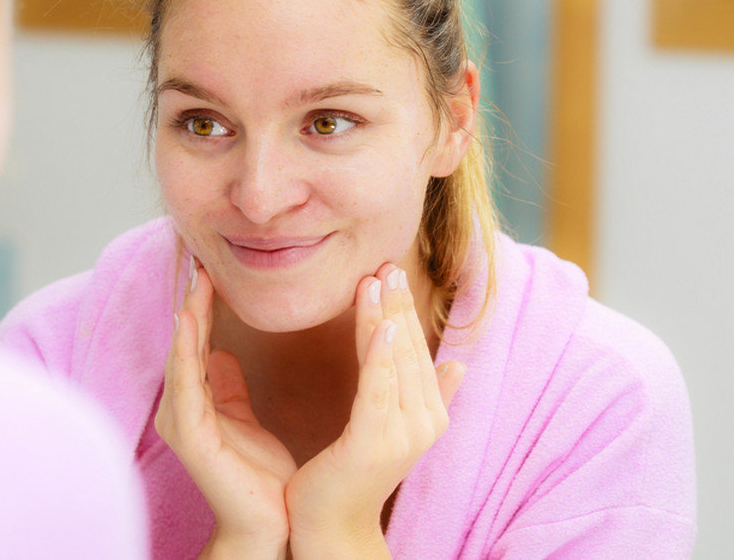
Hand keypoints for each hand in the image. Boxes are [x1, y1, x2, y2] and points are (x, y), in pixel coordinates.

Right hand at [155, 261, 295, 558]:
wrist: (269, 523)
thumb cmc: (260, 475)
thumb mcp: (244, 418)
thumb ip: (228, 387)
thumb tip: (221, 352)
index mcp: (194, 400)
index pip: (197, 341)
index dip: (202, 305)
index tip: (211, 267)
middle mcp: (181, 407)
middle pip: (185, 342)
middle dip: (191, 301)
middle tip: (198, 259)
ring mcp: (181, 420)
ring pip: (181, 356)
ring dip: (187, 317)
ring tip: (194, 281)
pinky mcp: (189, 435)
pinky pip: (186, 383)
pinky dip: (186, 349)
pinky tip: (189, 321)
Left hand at [285, 264, 464, 557]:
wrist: (332, 527)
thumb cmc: (353, 475)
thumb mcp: (391, 428)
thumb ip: (427, 394)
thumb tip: (458, 364)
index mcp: (429, 415)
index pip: (416, 351)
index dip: (405, 311)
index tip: (391, 271)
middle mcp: (423, 423)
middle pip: (409, 350)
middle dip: (397, 305)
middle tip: (385, 263)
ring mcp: (402, 434)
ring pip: (395, 362)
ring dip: (386, 318)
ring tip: (377, 279)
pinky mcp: (373, 443)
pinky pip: (378, 390)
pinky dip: (380, 355)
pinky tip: (380, 324)